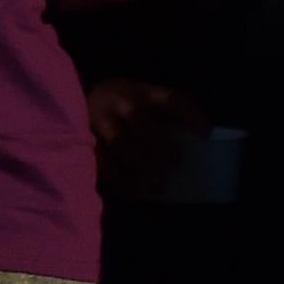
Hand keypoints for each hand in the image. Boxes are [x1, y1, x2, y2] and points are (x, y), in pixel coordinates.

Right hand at [86, 78, 210, 196]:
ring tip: (158, 186)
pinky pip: (103, 161)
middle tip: (175, 164)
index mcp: (142, 91)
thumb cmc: (125, 104)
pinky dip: (121, 180)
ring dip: (141, 166)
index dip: (190, 114)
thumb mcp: (145, 98)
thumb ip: (166, 114)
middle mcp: (121, 102)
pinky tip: (136, 191)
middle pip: (141, 120)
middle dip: (160, 144)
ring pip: (120, 142)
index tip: (206, 133)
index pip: (170, 98)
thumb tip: (194, 142)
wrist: (78, 99)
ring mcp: (101, 121)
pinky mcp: (87, 141)